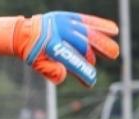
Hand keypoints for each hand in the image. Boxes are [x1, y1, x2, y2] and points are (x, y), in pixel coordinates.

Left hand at [0, 12, 118, 86]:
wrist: (23, 33)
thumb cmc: (33, 52)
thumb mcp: (38, 64)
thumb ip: (51, 71)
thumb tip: (64, 75)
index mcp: (49, 46)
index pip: (70, 60)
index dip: (82, 71)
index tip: (91, 82)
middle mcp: (58, 32)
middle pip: (83, 42)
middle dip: (100, 49)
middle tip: (114, 56)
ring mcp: (63, 23)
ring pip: (87, 30)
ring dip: (103, 39)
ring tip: (115, 49)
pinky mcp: (67, 16)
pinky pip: (86, 20)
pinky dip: (99, 24)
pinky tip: (113, 29)